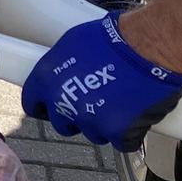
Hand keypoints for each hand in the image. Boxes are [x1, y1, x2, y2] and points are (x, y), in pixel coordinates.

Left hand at [20, 12, 181, 150]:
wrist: (149, 47)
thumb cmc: (113, 38)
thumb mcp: (72, 42)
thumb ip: (59, 66)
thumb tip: (59, 77)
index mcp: (46, 79)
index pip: (32, 104)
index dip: (44, 105)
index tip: (51, 106)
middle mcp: (64, 103)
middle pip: (62, 123)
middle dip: (75, 115)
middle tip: (93, 100)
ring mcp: (90, 121)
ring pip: (92, 133)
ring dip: (103, 123)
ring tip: (119, 100)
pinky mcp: (118, 133)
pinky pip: (121, 142)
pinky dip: (128, 132)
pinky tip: (135, 113)